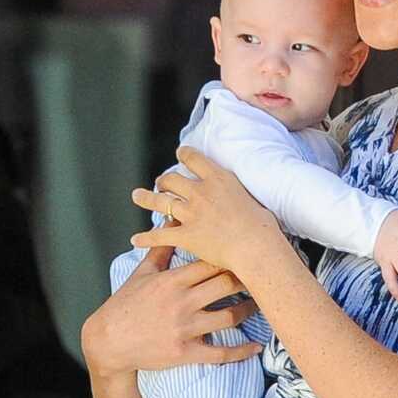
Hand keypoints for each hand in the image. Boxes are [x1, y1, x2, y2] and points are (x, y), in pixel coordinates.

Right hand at [81, 244, 259, 379]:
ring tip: (263, 304)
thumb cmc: (124, 304)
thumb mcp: (142, 273)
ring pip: (229, 316)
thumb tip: (172, 221)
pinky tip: (257, 347)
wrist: (106, 342)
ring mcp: (185, 328)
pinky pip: (219, 353)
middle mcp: (182, 302)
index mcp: (174, 280)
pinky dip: (241, 351)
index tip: (251, 251)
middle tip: (265, 274)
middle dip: (248, 278)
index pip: (212, 261)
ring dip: (250, 310)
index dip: (234, 255)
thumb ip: (161, 248)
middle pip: (227, 284)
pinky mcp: (185, 352)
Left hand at [130, 146, 283, 273]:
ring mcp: (190, 213)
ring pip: (160, 202)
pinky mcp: (185, 235)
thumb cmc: (261, 224)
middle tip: (161, 182)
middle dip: (164, 180)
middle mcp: (200, 192)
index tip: (180, 153)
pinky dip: (145, 238)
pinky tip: (135, 239)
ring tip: (138, 195)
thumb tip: (239, 197)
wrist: (254, 244)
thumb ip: (238, 194)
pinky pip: (159, 235)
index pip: (195, 159)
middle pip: (172, 179)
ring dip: (146, 198)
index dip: (184, 154)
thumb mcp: (251, 197)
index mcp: (218, 179)